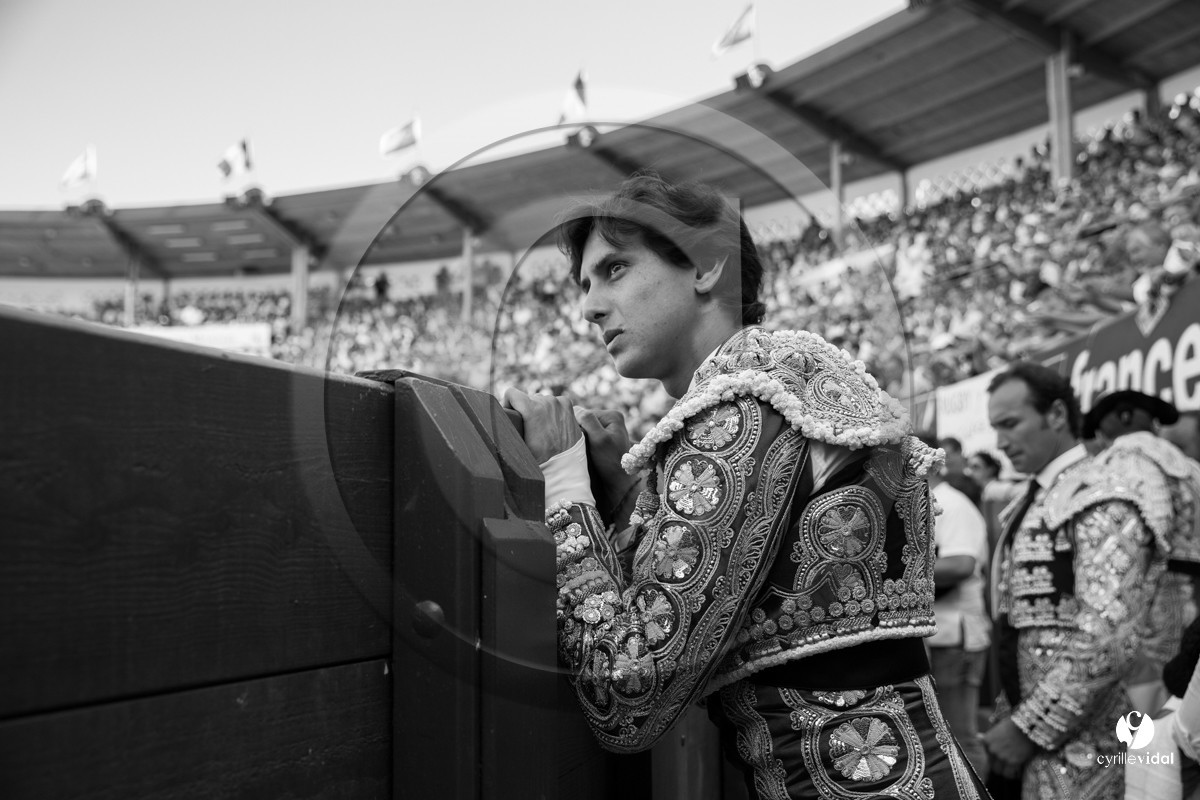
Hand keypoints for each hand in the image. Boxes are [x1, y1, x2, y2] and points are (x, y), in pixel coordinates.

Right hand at [502, 388, 580, 462]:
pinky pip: (554, 401)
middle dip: (526, 410)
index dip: (509, 403)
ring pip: (540, 400)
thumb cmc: (541, 456)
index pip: (511, 393)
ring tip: (542, 426)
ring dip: (540, 410)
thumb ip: (506, 438)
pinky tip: (553, 423)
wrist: (567, 459)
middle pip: (527, 398)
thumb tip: (488, 435)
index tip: (512, 414)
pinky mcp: (567, 403)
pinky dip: (553, 410)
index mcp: (532, 409)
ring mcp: (558, 401)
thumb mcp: (521, 448)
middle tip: (530, 426)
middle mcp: (546, 402)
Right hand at [576, 407, 640, 525]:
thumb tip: (575, 409)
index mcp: (613, 415)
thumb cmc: (610, 462)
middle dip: (580, 432)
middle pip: (585, 421)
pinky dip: (584, 443)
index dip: (578, 426)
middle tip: (580, 447)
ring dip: (581, 438)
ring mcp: (608, 429)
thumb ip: (588, 421)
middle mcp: (612, 419)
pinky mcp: (604, 439)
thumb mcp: (599, 439)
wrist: (619, 482)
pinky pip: (588, 436)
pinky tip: (586, 452)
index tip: (579, 441)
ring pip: (585, 429)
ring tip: (583, 450)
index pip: (585, 413)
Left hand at [982, 717, 1035, 780]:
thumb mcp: (998, 728)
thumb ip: (988, 736)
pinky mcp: (1012, 762)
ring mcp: (1001, 757)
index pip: (988, 756)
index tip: (1003, 758)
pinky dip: (1013, 774)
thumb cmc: (1013, 725)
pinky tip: (1018, 770)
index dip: (996, 758)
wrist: (1028, 726)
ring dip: (1006, 771)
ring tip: (1013, 768)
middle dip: (1000, 766)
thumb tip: (978, 737)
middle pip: (992, 766)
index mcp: (986, 741)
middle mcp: (992, 750)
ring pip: (1000, 771)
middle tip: (1008, 765)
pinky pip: (1009, 774)